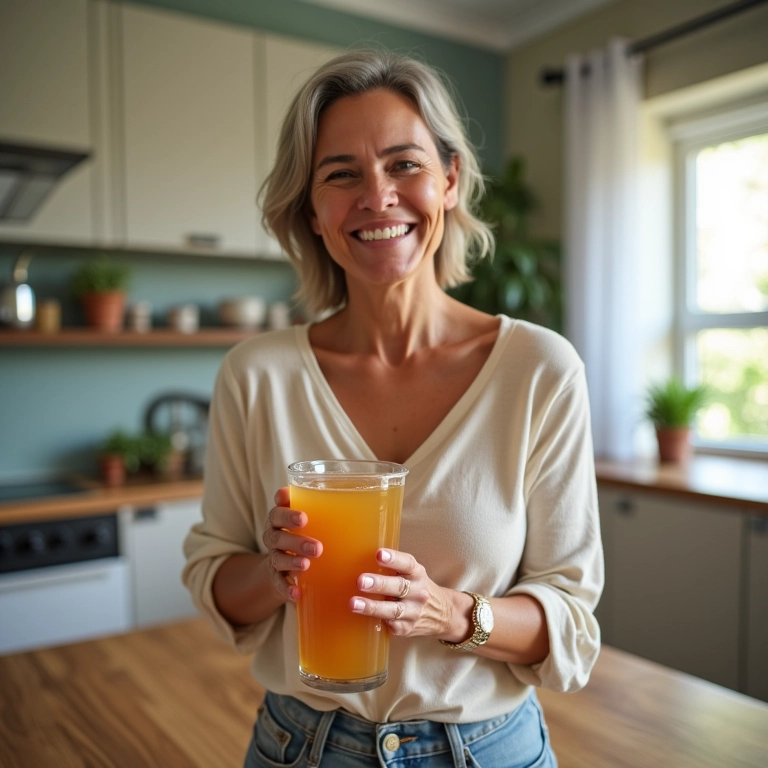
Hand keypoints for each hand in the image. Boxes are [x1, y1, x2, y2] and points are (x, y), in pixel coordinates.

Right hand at [262, 487, 322, 601]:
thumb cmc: (303, 534)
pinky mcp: (276, 578)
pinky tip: (297, 593)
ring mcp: (274, 558)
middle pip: (277, 536)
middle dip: (297, 541)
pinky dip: (287, 588)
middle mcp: (273, 537)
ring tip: (306, 565)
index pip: (277, 513)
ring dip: (292, 562)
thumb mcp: (312, 520)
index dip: (287, 514)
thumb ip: (323, 509)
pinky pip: (278, 583)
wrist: (280, 567)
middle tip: (317, 547)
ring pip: (278, 559)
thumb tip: (358, 499)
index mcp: (279, 520)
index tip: (304, 518)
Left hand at [350, 548, 454, 637]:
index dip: (393, 558)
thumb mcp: (411, 574)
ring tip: (354, 603)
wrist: (441, 614)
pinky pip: (390, 625)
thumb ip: (392, 568)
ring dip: (372, 607)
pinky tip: (362, 619)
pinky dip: (376, 621)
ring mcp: (413, 612)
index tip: (379, 554)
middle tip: (361, 581)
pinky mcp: (406, 628)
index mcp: (417, 573)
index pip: (407, 564)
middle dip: (378, 584)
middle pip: (398, 587)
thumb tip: (357, 558)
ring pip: (392, 609)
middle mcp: (418, 592)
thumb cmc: (416, 588)